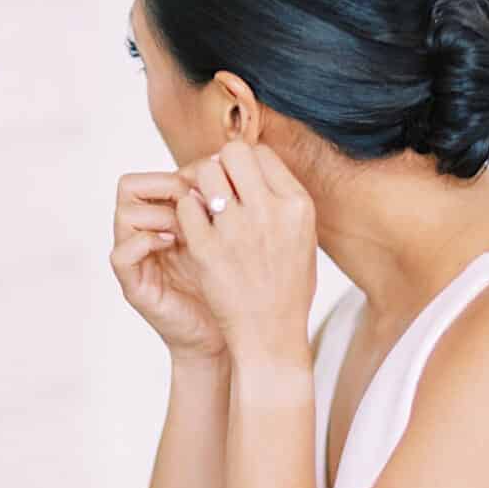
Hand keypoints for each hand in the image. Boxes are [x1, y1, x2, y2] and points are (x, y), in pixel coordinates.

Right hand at [111, 171, 224, 358]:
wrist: (236, 336)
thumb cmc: (240, 284)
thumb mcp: (237, 235)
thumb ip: (229, 203)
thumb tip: (241, 162)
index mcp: (167, 218)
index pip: (154, 175)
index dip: (181, 171)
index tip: (216, 183)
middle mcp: (146, 234)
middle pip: (130, 186)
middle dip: (166, 186)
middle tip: (198, 202)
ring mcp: (137, 260)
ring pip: (123, 214)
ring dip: (160, 213)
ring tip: (190, 227)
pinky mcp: (134, 286)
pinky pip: (121, 253)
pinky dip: (147, 242)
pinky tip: (177, 245)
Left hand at [170, 141, 317, 364]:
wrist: (270, 334)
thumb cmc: (286, 288)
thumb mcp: (302, 237)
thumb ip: (281, 201)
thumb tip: (255, 169)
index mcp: (298, 205)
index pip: (262, 154)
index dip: (243, 163)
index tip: (236, 181)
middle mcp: (270, 211)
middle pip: (233, 154)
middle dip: (219, 166)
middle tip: (213, 187)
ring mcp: (237, 229)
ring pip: (206, 174)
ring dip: (200, 186)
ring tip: (202, 208)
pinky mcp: (207, 248)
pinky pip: (186, 207)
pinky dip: (185, 213)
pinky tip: (192, 229)